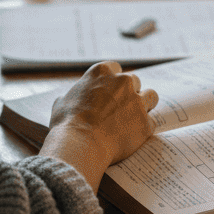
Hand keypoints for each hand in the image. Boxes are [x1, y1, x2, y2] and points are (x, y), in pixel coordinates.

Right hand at [40, 61, 157, 189]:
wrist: (80, 145)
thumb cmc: (67, 123)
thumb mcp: (62, 102)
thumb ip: (74, 95)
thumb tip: (70, 98)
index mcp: (103, 72)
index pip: (115, 68)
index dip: (113, 81)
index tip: (110, 91)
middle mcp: (123, 82)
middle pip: (135, 82)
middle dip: (129, 93)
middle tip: (121, 107)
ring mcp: (137, 102)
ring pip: (151, 96)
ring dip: (145, 105)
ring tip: (135, 118)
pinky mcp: (145, 123)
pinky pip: (151, 123)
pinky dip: (144, 129)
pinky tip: (134, 136)